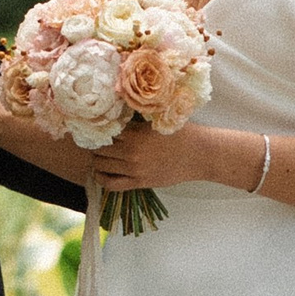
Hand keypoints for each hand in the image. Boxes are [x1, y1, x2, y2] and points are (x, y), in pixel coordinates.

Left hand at [90, 120, 227, 189]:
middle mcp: (132, 152)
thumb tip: (115, 112)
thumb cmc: (181, 133)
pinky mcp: (140, 183)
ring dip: (96, 159)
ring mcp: (134, 170)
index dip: (98, 128)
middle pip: (99, 148)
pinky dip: (101, 178)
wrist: (199, 154)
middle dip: (95, 144)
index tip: (95, 126)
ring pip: (101, 165)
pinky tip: (100, 172)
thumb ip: (136, 120)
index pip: (105, 130)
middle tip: (95, 140)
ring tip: (99, 154)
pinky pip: (111, 184)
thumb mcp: (157, 120)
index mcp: (136, 134)